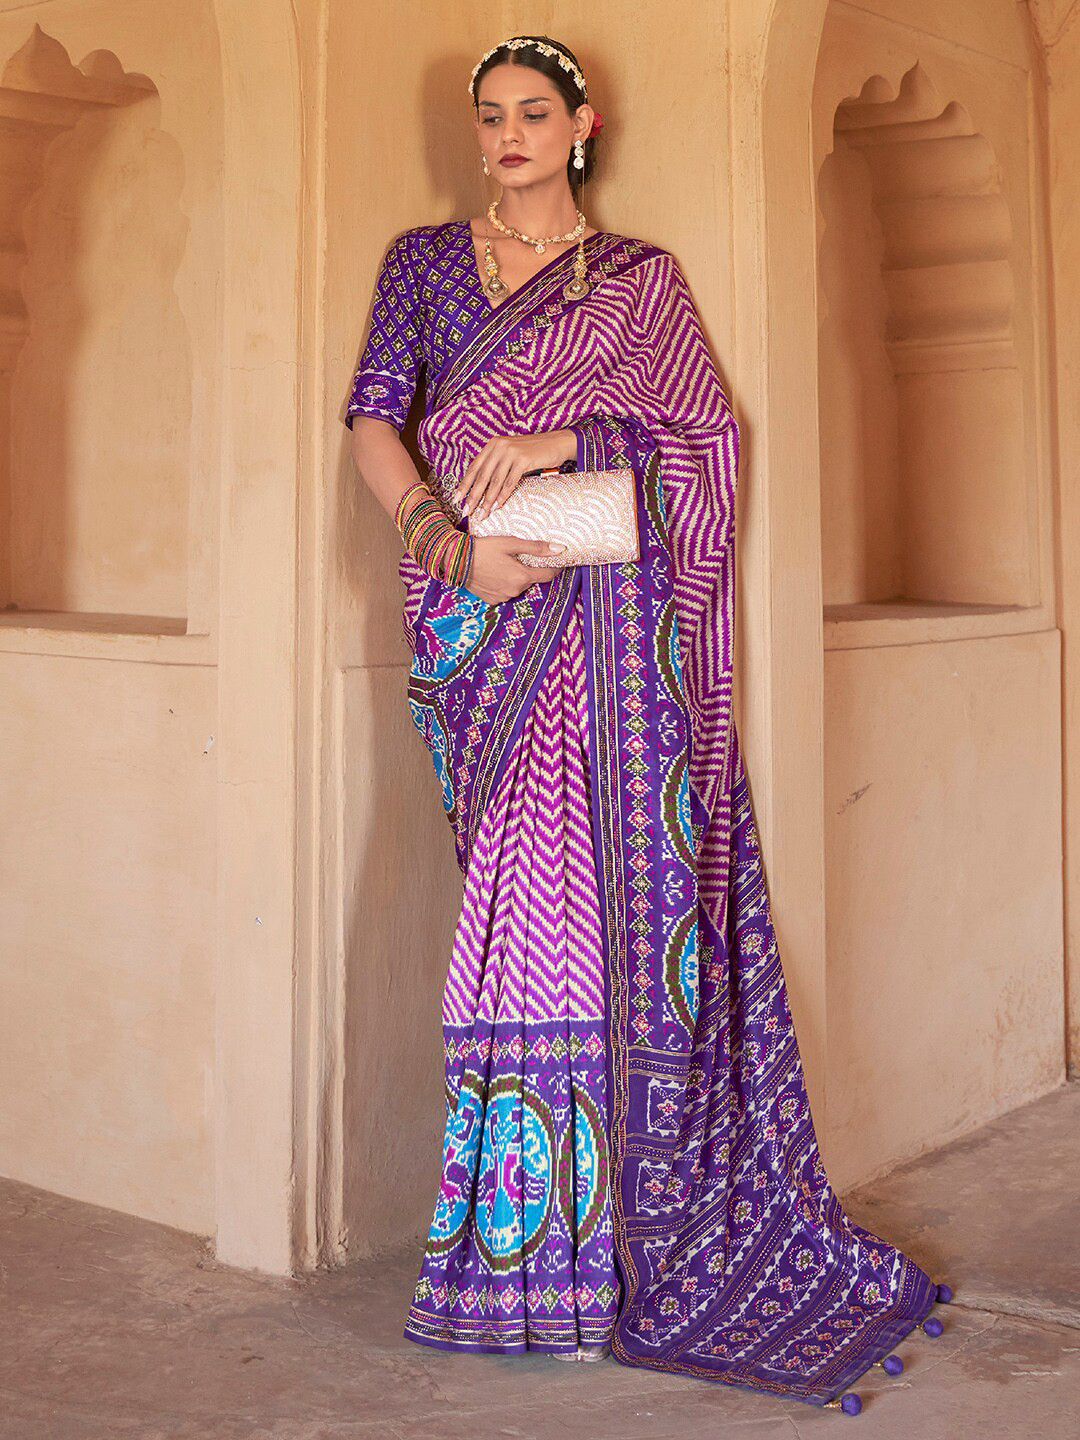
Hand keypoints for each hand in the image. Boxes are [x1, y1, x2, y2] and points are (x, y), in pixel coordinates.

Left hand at [454, 430, 575, 522]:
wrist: (556, 443)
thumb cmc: (533, 452)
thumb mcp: (510, 454)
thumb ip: (496, 464)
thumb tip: (481, 487)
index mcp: (493, 444)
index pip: (474, 467)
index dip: (464, 484)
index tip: (456, 498)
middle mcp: (499, 446)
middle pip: (482, 476)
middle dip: (472, 496)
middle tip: (466, 511)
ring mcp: (511, 452)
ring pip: (494, 481)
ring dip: (487, 501)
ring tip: (481, 514)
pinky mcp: (523, 459)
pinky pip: (509, 482)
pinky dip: (502, 497)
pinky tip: (497, 507)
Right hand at [464, 534, 565, 604]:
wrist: (456, 560)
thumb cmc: (484, 548)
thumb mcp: (511, 543)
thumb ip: (536, 547)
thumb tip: (560, 549)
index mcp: (522, 577)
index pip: (548, 575)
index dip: (555, 567)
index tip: (557, 560)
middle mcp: (515, 591)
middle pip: (532, 580)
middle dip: (530, 570)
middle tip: (521, 557)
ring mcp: (503, 597)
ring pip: (518, 586)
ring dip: (516, 577)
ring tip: (505, 564)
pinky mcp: (492, 600)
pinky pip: (505, 592)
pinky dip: (504, 583)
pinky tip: (495, 573)